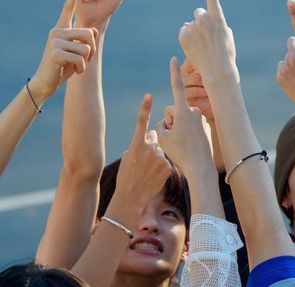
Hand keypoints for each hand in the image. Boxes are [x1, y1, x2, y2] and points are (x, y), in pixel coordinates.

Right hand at [29, 0, 96, 101]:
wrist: (45, 82)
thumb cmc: (62, 66)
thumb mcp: (75, 51)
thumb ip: (82, 40)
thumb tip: (93, 32)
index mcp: (61, 27)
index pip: (68, 9)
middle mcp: (57, 31)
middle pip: (88, 34)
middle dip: (91, 50)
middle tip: (85, 60)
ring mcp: (55, 41)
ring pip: (85, 48)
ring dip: (86, 61)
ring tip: (78, 66)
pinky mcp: (55, 52)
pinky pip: (79, 58)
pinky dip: (81, 68)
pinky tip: (74, 71)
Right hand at [116, 94, 171, 208]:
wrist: (131, 198)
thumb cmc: (126, 177)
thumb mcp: (127, 156)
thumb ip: (138, 144)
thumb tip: (148, 138)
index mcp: (136, 143)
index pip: (142, 121)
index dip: (145, 107)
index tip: (149, 95)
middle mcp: (149, 147)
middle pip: (155, 138)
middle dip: (152, 144)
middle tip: (144, 161)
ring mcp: (160, 156)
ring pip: (162, 150)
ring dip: (157, 157)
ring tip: (148, 172)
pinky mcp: (168, 165)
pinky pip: (167, 160)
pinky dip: (162, 166)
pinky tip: (155, 176)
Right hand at [156, 58, 213, 178]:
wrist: (201, 168)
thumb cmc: (181, 154)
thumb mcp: (162, 138)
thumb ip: (159, 124)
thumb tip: (166, 121)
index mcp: (184, 111)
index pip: (176, 86)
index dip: (173, 72)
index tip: (174, 58)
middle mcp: (194, 111)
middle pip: (174, 110)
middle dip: (170, 122)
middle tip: (174, 139)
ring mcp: (201, 118)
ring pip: (182, 119)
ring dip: (179, 128)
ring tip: (183, 144)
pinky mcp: (205, 126)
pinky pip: (190, 126)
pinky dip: (187, 133)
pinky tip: (191, 145)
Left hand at [178, 0, 237, 84]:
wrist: (218, 72)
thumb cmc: (226, 54)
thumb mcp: (226, 35)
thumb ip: (214, 22)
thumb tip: (194, 20)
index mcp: (218, 16)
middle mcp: (204, 19)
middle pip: (198, 12)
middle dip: (201, 20)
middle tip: (207, 35)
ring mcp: (193, 27)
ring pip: (191, 25)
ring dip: (195, 32)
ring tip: (203, 46)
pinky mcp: (184, 36)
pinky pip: (184, 32)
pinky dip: (188, 39)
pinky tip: (195, 48)